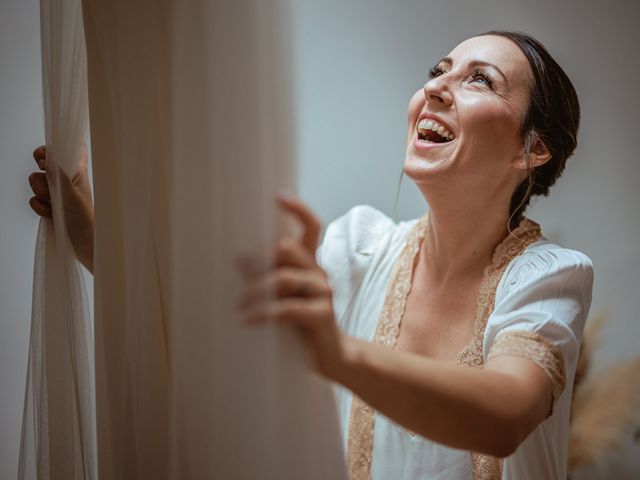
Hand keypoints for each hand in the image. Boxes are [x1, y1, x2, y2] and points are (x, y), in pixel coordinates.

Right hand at [28, 145, 94, 271]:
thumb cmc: (86, 220)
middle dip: (41, 175)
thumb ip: (60, 179)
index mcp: (77, 174)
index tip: (43, 156)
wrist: (86, 244)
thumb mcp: (72, 197)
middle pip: (44, 167)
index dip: (52, 149)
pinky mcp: (51, 207)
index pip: (66, 152)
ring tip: (53, 206)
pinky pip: (35, 201)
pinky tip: (50, 215)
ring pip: (37, 184)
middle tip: (48, 183)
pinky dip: (39, 208)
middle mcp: (66, 182)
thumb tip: (49, 162)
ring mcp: (57, 195)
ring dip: (41, 195)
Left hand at [237, 193, 345, 379]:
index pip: (312, 227)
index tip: (279, 197)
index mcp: (310, 263)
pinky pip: (289, 308)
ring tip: (239, 306)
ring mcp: (323, 293)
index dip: (299, 210)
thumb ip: (266, 276)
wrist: (330, 358)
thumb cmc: (301, 325)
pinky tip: (248, 320)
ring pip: (285, 277)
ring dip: (256, 290)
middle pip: (288, 247)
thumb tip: (239, 256)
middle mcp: (319, 272)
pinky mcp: (322, 316)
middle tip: (240, 280)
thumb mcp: (282, 297)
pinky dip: (265, 313)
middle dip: (259, 261)